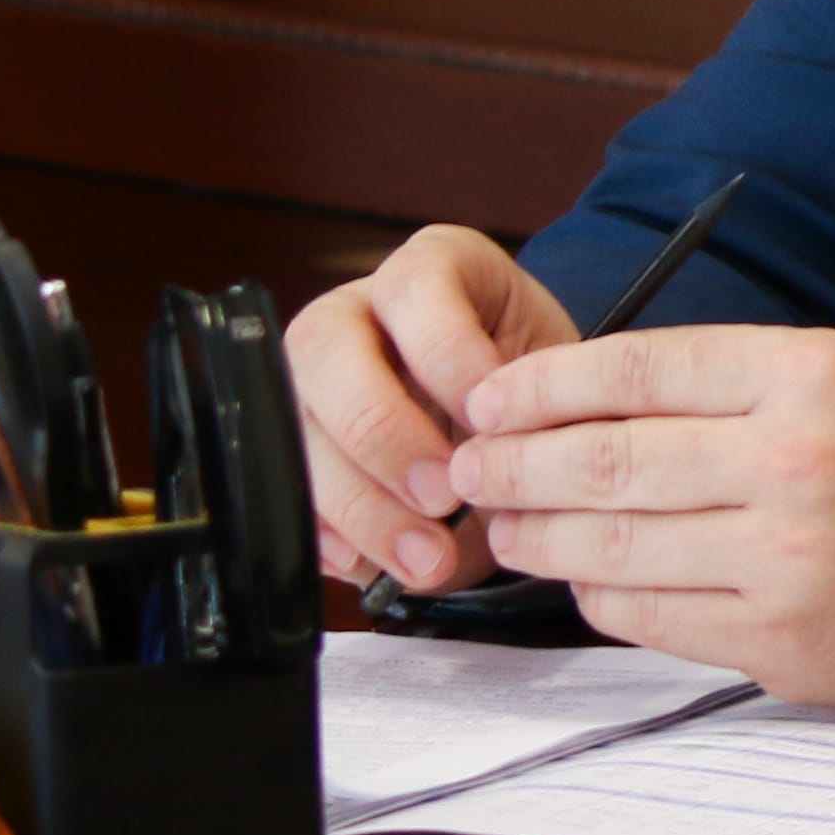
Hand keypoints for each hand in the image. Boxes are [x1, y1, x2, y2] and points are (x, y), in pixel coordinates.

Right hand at [291, 226, 581, 591]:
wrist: (515, 431)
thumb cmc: (536, 390)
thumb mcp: (554, 376)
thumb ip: (531, 401)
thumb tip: (500, 454)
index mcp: (428, 271)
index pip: (415, 288)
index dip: (448, 355)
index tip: (491, 420)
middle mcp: (353, 314)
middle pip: (325, 352)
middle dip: (385, 434)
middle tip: (444, 497)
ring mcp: (310, 380)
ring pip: (293, 429)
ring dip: (360, 504)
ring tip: (424, 557)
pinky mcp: (291, 449)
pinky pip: (281, 492)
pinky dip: (329, 536)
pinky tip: (371, 563)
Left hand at [442, 324, 834, 711]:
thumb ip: (721, 383)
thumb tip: (576, 404)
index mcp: (809, 376)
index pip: (635, 369)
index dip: (539, 385)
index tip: (488, 399)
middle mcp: (793, 463)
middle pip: (603, 461)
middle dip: (510, 465)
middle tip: (468, 466)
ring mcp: (784, 560)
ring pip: (610, 547)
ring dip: (537, 535)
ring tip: (507, 524)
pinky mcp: (779, 641)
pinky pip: (647, 617)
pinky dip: (598, 594)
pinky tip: (585, 575)